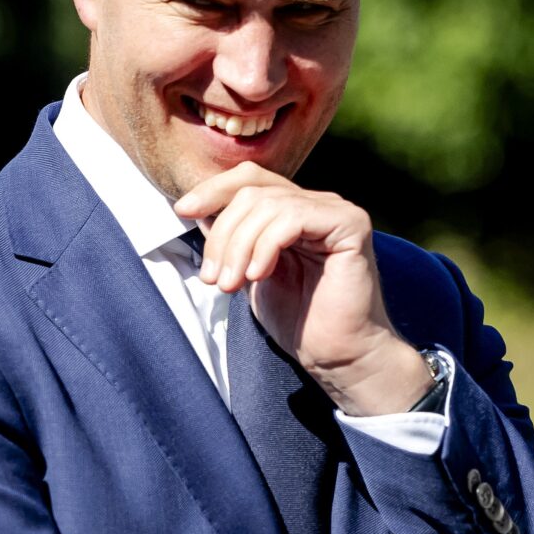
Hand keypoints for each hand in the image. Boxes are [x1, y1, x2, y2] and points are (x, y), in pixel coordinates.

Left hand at [172, 165, 429, 413]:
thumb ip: (233, 239)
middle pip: (252, 190)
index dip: (213, 190)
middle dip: (223, 234)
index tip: (182, 212)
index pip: (249, 178)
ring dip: (238, 247)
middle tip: (213, 278)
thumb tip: (196, 209)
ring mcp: (336, 211)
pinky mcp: (350, 225)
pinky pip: (293, 218)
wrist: (339, 355)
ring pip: (267, 204)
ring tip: (231, 285)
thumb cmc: (298, 320)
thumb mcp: (249, 272)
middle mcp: (317, 203)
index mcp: (295, 209)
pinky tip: (258, 276)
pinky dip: (265, 246)